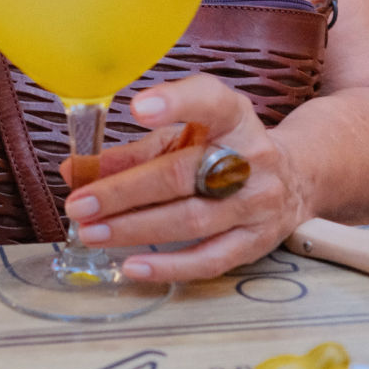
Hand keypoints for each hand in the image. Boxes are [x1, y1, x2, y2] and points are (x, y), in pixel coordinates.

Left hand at [63, 75, 305, 281]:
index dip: (175, 102)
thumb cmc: (224, 150)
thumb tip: (74, 171)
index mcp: (234, 117)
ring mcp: (257, 202)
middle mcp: (251, 157)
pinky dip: (168, 265)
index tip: (136, 108)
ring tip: (91, 232)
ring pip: (191, 219)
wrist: (294, 178)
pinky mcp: (256, 242)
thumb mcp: (185, 136)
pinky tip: (131, 265)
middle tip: (80, 203)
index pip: (209, 102)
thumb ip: (132, 153)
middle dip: (125, 191)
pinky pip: (209, 259)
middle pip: (183, 174)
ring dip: (134, 228)